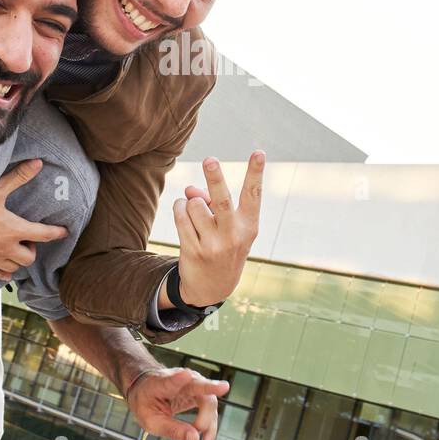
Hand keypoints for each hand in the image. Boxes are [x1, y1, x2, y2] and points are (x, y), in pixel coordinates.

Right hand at [0, 159, 68, 279]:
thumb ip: (18, 177)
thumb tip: (38, 163)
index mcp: (14, 230)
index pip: (43, 234)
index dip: (56, 233)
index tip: (64, 232)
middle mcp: (6, 249)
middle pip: (29, 257)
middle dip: (31, 249)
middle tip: (27, 239)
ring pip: (14, 268)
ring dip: (18, 260)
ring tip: (15, 250)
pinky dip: (4, 272)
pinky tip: (4, 268)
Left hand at [126, 367, 229, 439]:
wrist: (146, 389)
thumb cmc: (147, 402)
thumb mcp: (151, 421)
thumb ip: (172, 430)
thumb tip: (195, 439)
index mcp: (161, 384)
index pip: (171, 380)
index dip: (179, 377)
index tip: (187, 374)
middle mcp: (181, 380)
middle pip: (199, 386)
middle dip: (210, 392)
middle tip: (205, 419)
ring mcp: (193, 385)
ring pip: (209, 401)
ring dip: (209, 423)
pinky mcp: (200, 393)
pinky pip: (210, 409)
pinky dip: (210, 426)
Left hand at [170, 151, 263, 307]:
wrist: (213, 286)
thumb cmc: (223, 244)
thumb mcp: (227, 225)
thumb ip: (212, 201)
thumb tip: (189, 189)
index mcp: (249, 225)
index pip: (253, 194)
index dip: (256, 172)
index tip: (259, 153)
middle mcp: (233, 235)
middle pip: (221, 200)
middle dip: (215, 177)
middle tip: (210, 159)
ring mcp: (213, 245)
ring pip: (194, 204)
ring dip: (190, 200)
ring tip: (194, 209)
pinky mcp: (193, 251)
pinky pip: (181, 216)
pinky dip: (179, 208)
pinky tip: (184, 214)